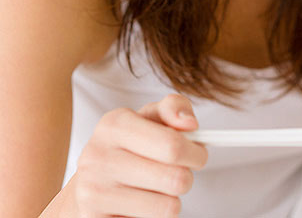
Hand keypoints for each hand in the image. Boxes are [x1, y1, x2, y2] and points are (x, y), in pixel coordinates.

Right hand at [71, 94, 207, 217]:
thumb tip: (190, 124)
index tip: (198, 154)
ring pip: (168, 207)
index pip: (172, 145)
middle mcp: (98, 157)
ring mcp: (93, 193)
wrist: (90, 180)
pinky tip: (140, 203)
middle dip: (187, 176)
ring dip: (171, 200)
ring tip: (157, 188)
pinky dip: (154, 216)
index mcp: (114, 124)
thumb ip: (175, 108)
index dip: (195, 153)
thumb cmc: (131, 143)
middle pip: (175, 178)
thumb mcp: (151, 117)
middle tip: (180, 172)